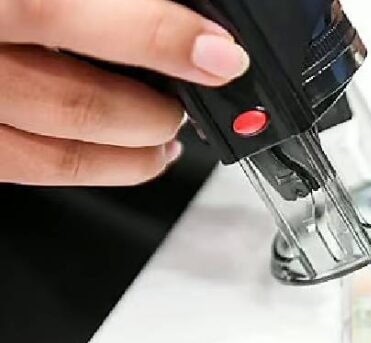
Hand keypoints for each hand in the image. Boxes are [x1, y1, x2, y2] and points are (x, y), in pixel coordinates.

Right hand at [0, 0, 249, 185]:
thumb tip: (169, 4)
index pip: (69, 13)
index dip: (158, 37)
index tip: (219, 53)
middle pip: (72, 102)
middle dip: (154, 110)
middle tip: (200, 94)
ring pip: (50, 150)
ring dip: (130, 153)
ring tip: (170, 138)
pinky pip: (22, 166)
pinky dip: (86, 167)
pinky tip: (123, 155)